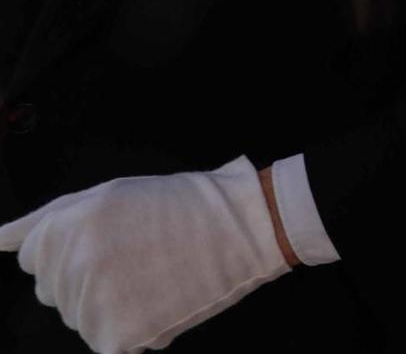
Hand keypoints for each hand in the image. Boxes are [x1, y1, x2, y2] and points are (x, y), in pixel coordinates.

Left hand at [0, 158, 291, 352]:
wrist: (242, 228)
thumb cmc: (178, 206)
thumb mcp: (108, 195)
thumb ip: (46, 219)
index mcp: (63, 228)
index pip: (33, 259)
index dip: (72, 249)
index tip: (111, 241)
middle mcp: (69, 266)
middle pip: (54, 291)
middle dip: (87, 278)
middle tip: (138, 257)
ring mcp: (90, 305)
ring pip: (78, 319)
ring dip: (110, 305)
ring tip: (153, 276)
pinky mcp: (115, 337)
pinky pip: (105, 342)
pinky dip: (132, 330)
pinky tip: (158, 301)